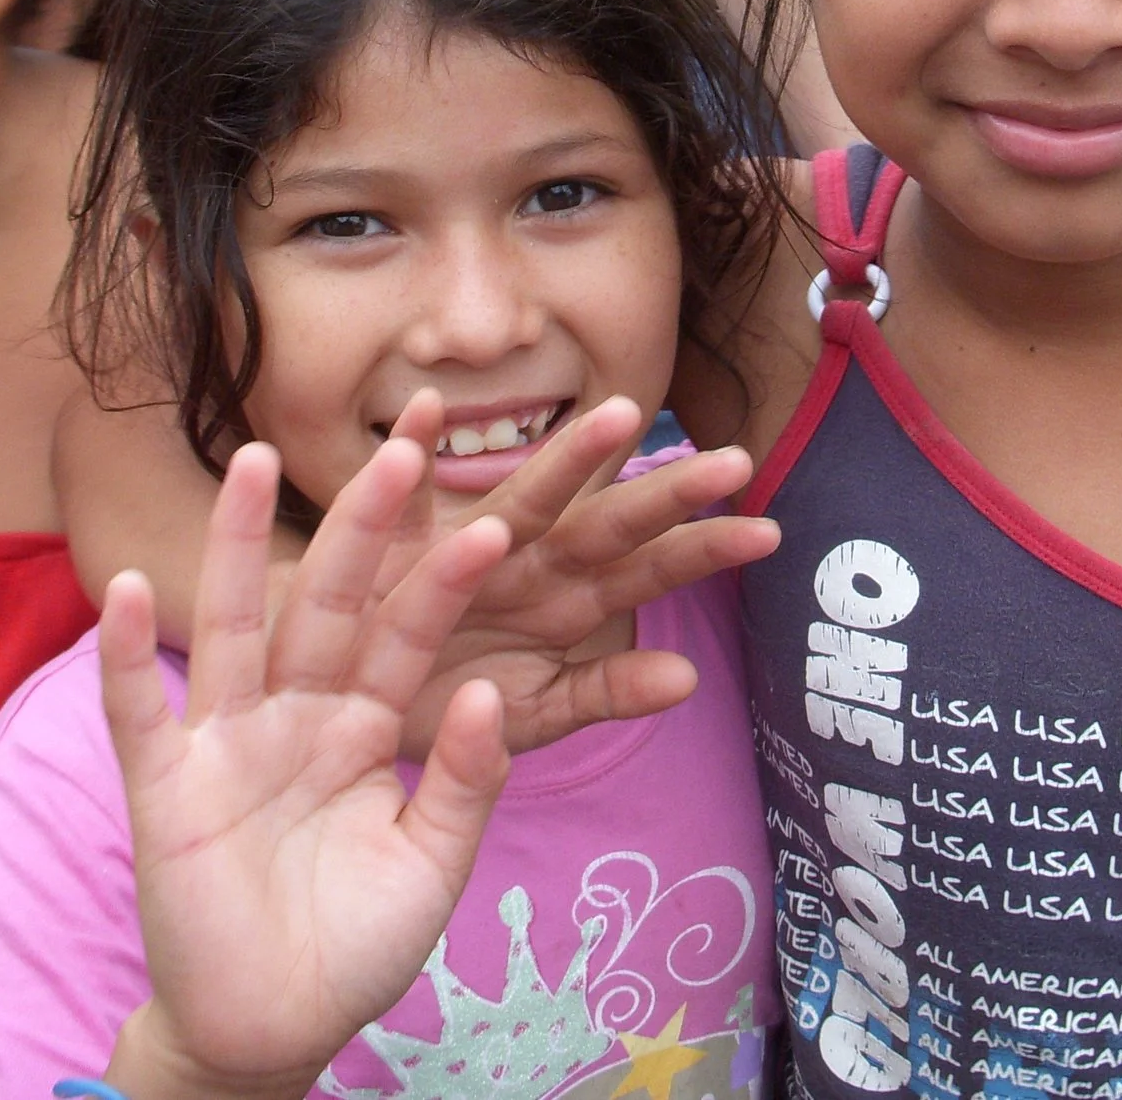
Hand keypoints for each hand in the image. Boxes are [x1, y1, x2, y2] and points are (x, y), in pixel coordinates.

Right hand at [97, 442, 512, 1099]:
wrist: (275, 1033)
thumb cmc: (357, 945)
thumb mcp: (434, 865)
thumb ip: (466, 781)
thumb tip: (492, 688)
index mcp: (368, 728)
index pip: (411, 636)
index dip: (444, 582)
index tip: (489, 520)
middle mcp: (298, 716)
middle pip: (330, 605)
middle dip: (361, 531)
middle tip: (398, 450)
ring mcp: (228, 744)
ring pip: (234, 627)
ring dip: (238, 547)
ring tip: (253, 462)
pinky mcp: (166, 788)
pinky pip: (143, 712)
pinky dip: (128, 655)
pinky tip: (123, 587)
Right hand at [402, 393, 778, 756]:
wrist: (352, 704)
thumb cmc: (451, 701)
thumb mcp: (534, 711)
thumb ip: (606, 692)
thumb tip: (691, 677)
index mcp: (566, 602)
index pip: (646, 570)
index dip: (702, 550)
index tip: (768, 532)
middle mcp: (528, 562)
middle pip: (603, 524)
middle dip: (662, 495)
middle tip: (731, 460)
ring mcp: (463, 545)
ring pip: (524, 498)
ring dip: (568, 458)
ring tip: (620, 415)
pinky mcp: (393, 546)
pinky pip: (401, 499)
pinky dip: (410, 451)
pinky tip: (430, 409)